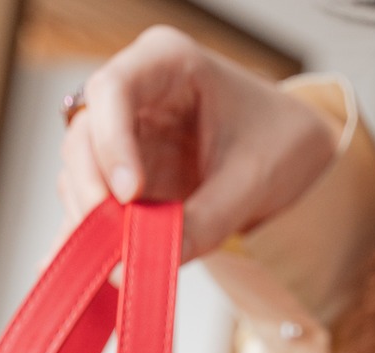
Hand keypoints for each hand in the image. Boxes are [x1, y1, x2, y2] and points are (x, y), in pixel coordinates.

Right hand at [59, 26, 337, 261]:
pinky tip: (94, 266)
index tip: (129, 194)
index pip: (113, 91)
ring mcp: (124, 136)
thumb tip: (147, 262)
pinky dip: (93, 236)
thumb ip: (204, 221)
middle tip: (114, 243)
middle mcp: (135, 94)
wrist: (294, 153)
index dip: (111, 143)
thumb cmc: (279, 143)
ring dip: (92, 219)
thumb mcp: (252, 182)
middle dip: (92, 191)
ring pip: (81, 172)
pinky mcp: (123, 176)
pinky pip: (95, 204)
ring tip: (117, 260)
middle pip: (84, 135)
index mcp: (167, 64)